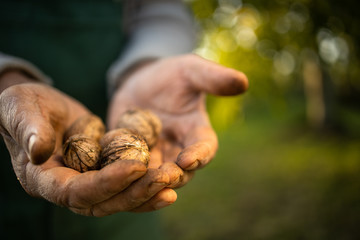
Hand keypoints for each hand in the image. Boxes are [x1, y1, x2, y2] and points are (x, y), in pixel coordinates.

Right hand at [0, 72, 174, 215]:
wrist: (37, 106)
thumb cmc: (22, 106)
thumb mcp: (21, 110)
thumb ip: (29, 129)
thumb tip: (39, 151)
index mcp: (44, 179)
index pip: (77, 192)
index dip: (106, 183)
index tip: (136, 166)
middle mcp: (67, 187)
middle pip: (104, 202)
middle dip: (136, 192)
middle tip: (166, 179)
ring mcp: (87, 181)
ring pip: (119, 197)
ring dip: (147, 191)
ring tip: (174, 180)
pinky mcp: (102, 171)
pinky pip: (125, 183)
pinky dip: (146, 182)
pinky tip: (170, 176)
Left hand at [108, 54, 247, 187]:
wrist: (141, 81)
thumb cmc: (171, 75)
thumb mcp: (191, 70)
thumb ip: (213, 78)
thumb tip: (243, 82)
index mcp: (196, 132)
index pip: (205, 148)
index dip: (199, 155)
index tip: (189, 158)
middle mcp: (178, 149)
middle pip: (181, 171)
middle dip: (173, 175)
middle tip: (164, 176)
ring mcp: (154, 155)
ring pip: (153, 177)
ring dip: (147, 182)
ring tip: (138, 181)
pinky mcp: (130, 156)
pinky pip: (127, 170)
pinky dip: (121, 175)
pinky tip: (111, 175)